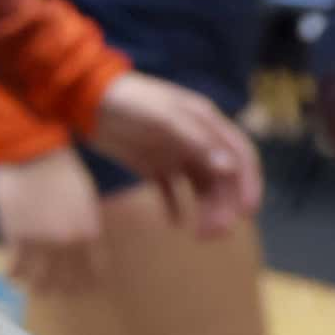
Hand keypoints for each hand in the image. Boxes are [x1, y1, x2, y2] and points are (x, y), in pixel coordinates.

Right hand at [0, 145, 103, 295]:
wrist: (34, 153)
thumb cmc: (64, 170)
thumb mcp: (86, 200)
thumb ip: (84, 226)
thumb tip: (79, 244)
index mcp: (90, 233)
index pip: (93, 272)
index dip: (86, 283)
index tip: (79, 287)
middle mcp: (68, 244)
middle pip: (65, 281)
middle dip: (59, 288)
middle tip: (52, 290)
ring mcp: (41, 242)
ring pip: (38, 278)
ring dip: (34, 286)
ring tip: (31, 287)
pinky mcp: (16, 237)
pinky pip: (14, 266)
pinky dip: (12, 273)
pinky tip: (10, 275)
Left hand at [85, 71, 260, 238]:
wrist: (86, 98)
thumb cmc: (129, 101)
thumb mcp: (164, 117)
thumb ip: (197, 141)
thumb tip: (229, 168)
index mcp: (207, 124)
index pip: (241, 156)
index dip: (248, 184)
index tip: (247, 213)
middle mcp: (197, 141)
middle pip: (222, 179)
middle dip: (224, 207)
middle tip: (214, 234)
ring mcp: (175, 153)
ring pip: (201, 188)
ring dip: (205, 211)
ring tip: (199, 235)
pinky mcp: (153, 164)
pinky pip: (170, 191)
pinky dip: (175, 207)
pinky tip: (174, 222)